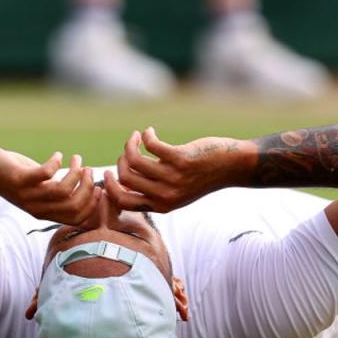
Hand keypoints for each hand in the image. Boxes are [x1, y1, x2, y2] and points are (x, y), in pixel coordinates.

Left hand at [0, 146, 100, 223]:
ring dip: (75, 173)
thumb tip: (88, 184)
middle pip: (74, 205)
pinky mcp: (19, 179)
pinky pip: (46, 173)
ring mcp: (28, 195)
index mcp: (45, 213)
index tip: (99, 188)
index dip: (93, 205)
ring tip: (76, 159)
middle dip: (88, 187)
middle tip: (88, 170)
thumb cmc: (15, 176)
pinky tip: (57, 155)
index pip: (78, 218)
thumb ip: (59, 190)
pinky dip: (56, 162)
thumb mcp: (39, 189)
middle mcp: (37, 208)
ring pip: (63, 191)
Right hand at [104, 127, 252, 212]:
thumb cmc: (201, 178)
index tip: (107, 171)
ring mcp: (173, 178)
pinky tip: (150, 131)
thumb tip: (124, 180)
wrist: (230, 168)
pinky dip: (146, 135)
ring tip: (136, 137)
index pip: (123, 201)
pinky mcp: (180, 159)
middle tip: (129, 148)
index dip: (110, 185)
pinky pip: (151, 146)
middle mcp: (165, 195)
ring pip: (135, 160)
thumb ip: (153, 191)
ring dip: (131, 144)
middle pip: (126, 177)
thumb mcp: (177, 192)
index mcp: (161, 206)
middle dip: (121, 159)